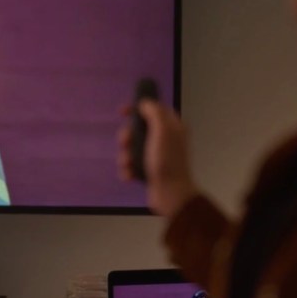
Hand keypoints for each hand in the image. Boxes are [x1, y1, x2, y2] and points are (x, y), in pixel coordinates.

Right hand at [117, 100, 199, 216]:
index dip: (139, 107)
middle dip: (128, 136)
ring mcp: (157, 156)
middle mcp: (165, 140)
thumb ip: (154, 112)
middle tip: (126, 143)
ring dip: (125, 156)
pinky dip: (128, 169)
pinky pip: (132, 165)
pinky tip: (129, 175)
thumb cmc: (167, 160)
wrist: (170, 194)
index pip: (154, 109)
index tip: (123, 111)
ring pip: (132, 148)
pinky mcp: (149, 171)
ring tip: (128, 164)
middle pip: (139, 129)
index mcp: (172, 127)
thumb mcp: (163, 130)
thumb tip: (145, 103)